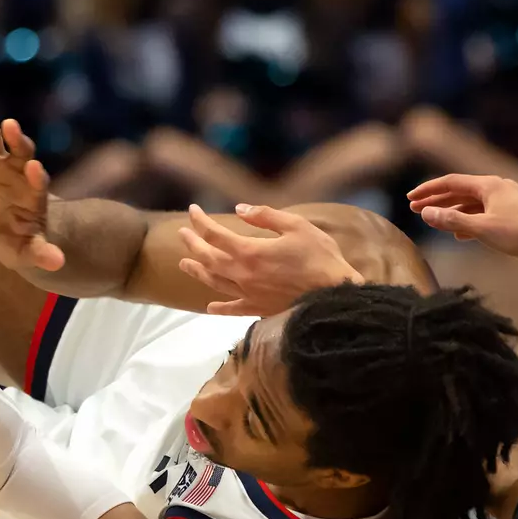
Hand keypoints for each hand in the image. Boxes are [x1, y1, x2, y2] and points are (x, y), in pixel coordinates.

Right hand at [0, 79, 65, 272]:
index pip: (37, 182)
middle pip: (18, 149)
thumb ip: (41, 253)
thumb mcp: (29, 250)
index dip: (36, 175)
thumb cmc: (19, 238)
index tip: (33, 169)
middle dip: (15, 137)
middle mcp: (17, 170)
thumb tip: (58, 262)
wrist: (8, 220)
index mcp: (31, 194)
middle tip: (10, 124)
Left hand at [177, 204, 361, 315]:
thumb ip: (265, 216)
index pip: (215, 234)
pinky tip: (210, 307)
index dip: (200, 221)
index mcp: (250, 252)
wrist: (335, 295)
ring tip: (184, 264)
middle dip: (192, 244)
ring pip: (214, 282)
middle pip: (208, 258)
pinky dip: (219, 308)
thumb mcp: (297, 226)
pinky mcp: (258, 309)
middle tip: (182, 233)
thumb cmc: (320, 257)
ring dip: (197, 271)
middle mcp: (242, 274)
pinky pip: (233, 309)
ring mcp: (248, 294)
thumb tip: (239, 210)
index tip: (193, 210)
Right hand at [406, 174, 517, 257]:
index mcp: (489, 185)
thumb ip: (452, 220)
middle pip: (459, 191)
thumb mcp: (482, 228)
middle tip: (414, 209)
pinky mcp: (513, 213)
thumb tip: (426, 214)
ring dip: (451, 212)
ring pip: (471, 203)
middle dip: (436, 201)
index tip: (410, 198)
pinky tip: (459, 234)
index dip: (428, 190)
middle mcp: (497, 187)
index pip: (450, 182)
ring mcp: (506, 200)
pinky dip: (467, 220)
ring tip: (433, 222)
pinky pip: (483, 213)